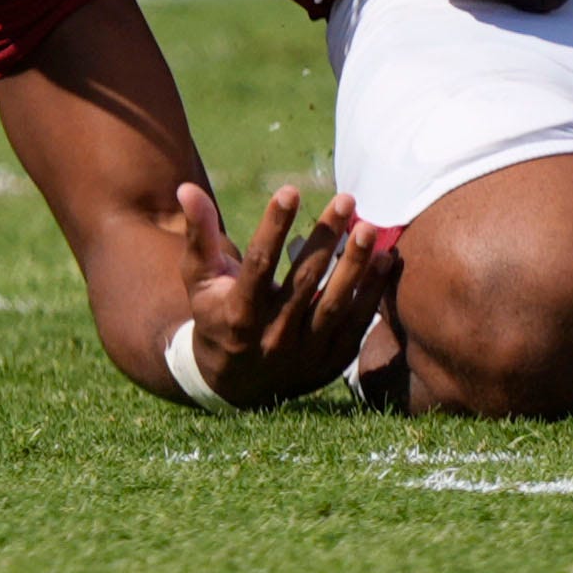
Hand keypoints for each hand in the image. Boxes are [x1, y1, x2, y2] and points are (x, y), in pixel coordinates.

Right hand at [173, 181, 395, 408]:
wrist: (236, 384)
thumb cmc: (216, 316)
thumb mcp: (201, 280)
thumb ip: (199, 235)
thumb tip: (186, 188)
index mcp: (238, 314)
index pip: (259, 265)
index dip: (273, 226)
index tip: (290, 190)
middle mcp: (272, 336)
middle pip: (304, 282)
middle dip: (325, 238)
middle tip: (346, 199)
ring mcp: (304, 353)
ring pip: (334, 305)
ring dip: (355, 266)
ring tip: (369, 228)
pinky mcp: (330, 362)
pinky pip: (356, 325)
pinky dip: (373, 293)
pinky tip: (386, 259)